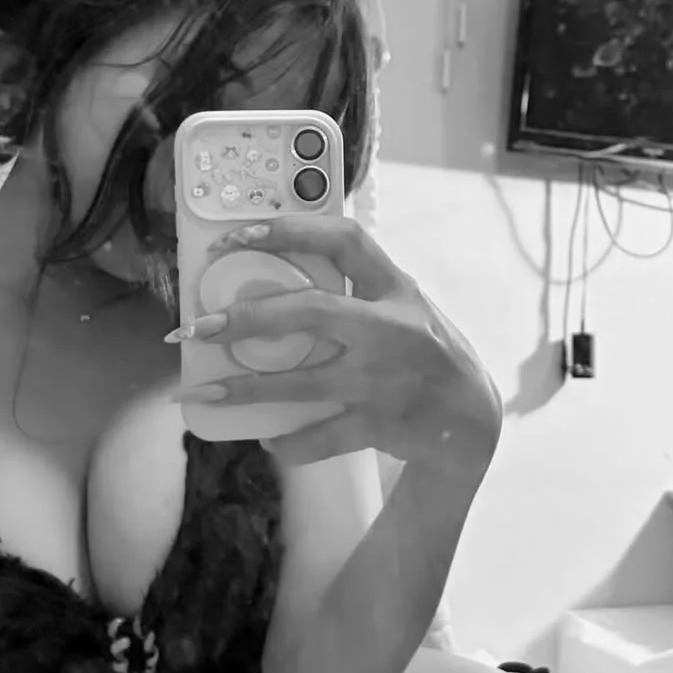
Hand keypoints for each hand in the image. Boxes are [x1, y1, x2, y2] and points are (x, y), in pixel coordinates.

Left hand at [172, 215, 501, 474]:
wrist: (471, 419)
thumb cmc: (425, 353)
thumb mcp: (404, 307)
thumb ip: (357, 290)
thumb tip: (277, 275)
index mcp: (395, 288)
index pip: (344, 240)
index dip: (289, 230)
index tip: (239, 234)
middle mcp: (390, 329)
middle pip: (312, 312)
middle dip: (250, 317)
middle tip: (201, 326)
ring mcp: (382, 379)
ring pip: (303, 383)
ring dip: (246, 388)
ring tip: (201, 392)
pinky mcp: (379, 423)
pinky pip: (322, 436)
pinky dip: (290, 442)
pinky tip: (267, 439)